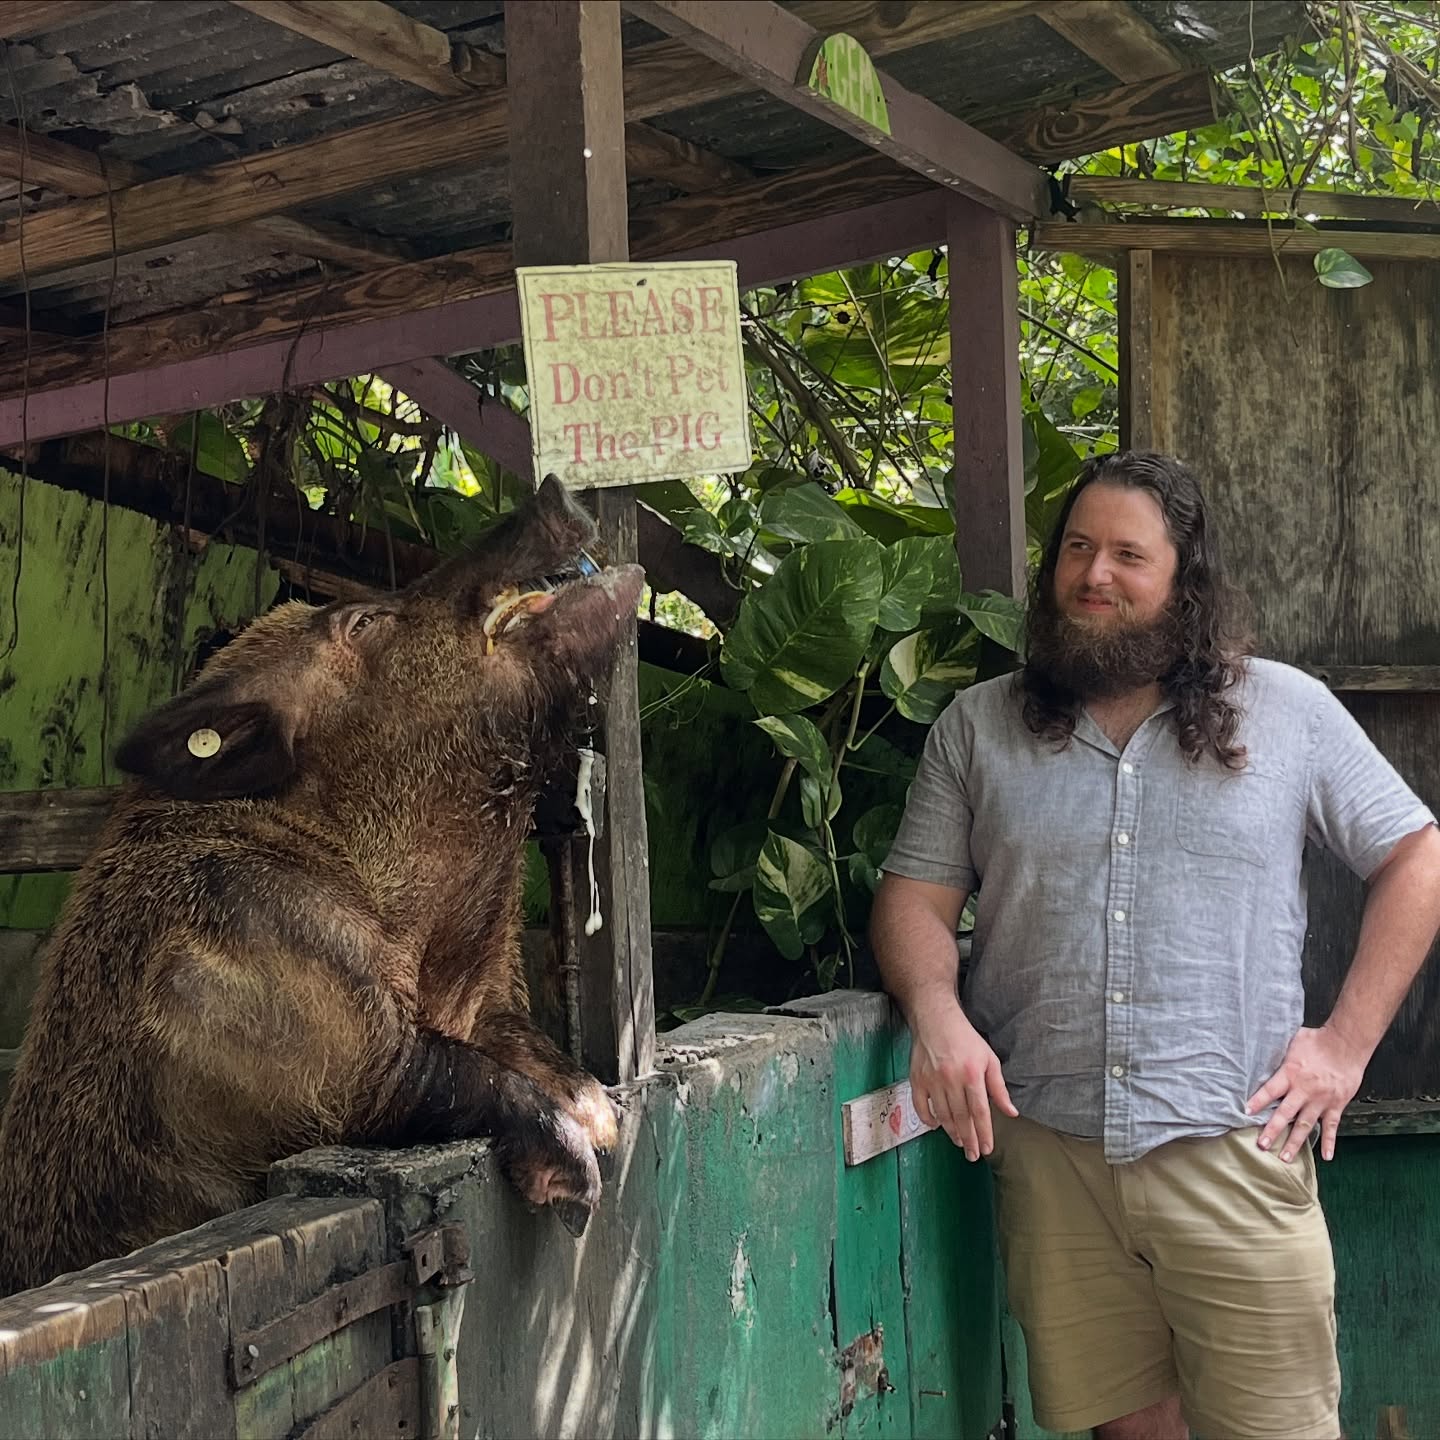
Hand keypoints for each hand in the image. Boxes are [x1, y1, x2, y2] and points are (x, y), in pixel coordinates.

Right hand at [910, 1002, 1017, 1161]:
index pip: (980, 1112)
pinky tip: (936, 1126)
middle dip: (968, 1140)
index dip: (984, 1133)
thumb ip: (999, 1088)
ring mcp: (932, 1080)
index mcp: (972, 1075)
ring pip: (943, 1115)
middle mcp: (951, 1079)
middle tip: (972, 1155)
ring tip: (959, 1142)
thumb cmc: (966, 1039)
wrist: (936, 1019)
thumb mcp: (989, 1059)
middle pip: (961, 1118)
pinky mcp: (917, 1079)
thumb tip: (1011, 1112)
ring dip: (951, 1132)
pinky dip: (928, 1119)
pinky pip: (921, 1106)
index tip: (986, 1149)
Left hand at [1245, 1024, 1369, 1161]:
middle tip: (1261, 1145)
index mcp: (1290, 1073)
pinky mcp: (1337, 1105)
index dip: (1257, 1102)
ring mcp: (1321, 1100)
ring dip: (1295, 1142)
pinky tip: (1326, 1156)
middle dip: (1272, 1130)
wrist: (1347, 1044)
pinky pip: (1332, 1127)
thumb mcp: (1292, 1041)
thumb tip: (1261, 1049)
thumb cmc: (1318, 1040)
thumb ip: (1279, 1053)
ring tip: (1284, 1158)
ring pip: (1305, 1125)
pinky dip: (1329, 1142)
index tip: (1246, 1112)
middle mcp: (1304, 1090)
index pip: (1270, 1090)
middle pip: (1285, 1114)